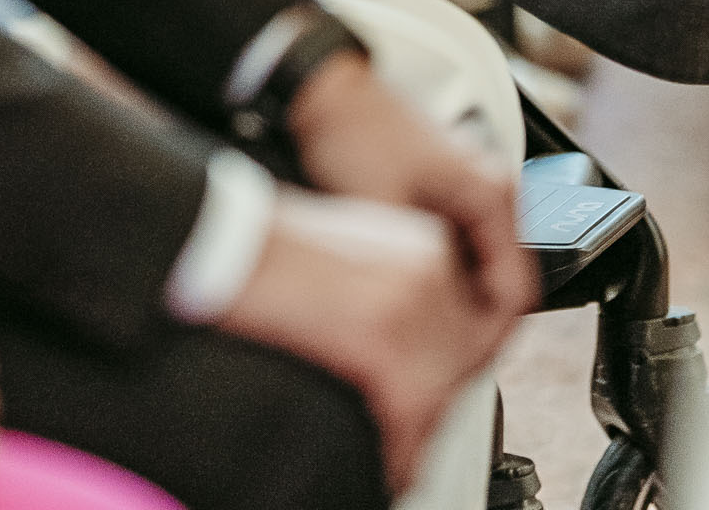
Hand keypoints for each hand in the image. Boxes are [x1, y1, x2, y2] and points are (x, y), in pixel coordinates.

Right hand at [219, 186, 514, 493]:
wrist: (235, 240)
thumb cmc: (278, 250)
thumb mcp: (357, 256)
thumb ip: (396, 291)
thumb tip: (410, 350)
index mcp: (427, 245)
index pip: (473, 321)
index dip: (459, 368)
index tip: (443, 396)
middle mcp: (430, 267)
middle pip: (463, 359)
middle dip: (439, 405)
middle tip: (411, 437)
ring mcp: (411, 299)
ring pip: (441, 393)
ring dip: (418, 434)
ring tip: (398, 458)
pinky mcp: (382, 332)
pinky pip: (410, 413)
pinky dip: (401, 453)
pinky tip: (391, 469)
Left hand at [288, 51, 536, 331]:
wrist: (328, 94)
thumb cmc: (356, 138)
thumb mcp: (388, 218)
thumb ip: (422, 275)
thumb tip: (428, 325)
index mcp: (493, 191)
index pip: (517, 287)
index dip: (487, 335)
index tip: (458, 362)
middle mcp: (491, 182)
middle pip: (500, 275)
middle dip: (471, 317)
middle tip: (436, 351)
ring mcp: (470, 179)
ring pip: (479, 259)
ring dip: (455, 293)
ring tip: (420, 324)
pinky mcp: (447, 180)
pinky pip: (459, 239)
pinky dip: (442, 266)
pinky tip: (409, 285)